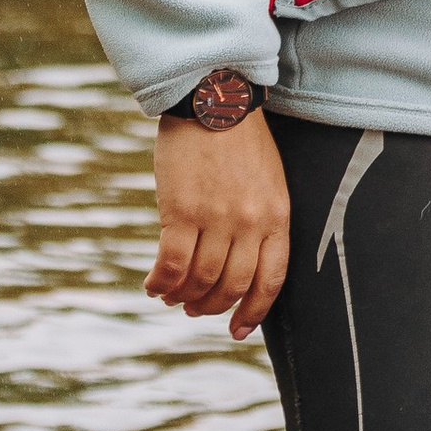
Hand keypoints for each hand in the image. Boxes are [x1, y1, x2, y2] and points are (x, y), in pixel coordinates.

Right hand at [150, 110, 290, 339]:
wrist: (215, 100)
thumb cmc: (240, 141)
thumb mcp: (268, 182)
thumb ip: (260, 221)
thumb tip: (240, 262)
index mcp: (277, 216)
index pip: (270, 281)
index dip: (253, 311)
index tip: (238, 330)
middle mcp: (250, 223)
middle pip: (232, 285)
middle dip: (212, 306)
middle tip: (195, 310)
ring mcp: (217, 218)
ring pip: (200, 280)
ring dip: (184, 297)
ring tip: (173, 298)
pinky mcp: (182, 211)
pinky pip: (171, 264)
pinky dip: (161, 282)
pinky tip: (153, 285)